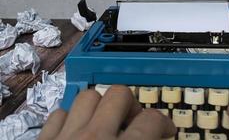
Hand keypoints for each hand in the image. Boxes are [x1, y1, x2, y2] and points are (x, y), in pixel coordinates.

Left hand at [38, 85, 175, 139]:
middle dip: (131, 105)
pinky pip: (59, 114)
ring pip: (87, 97)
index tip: (166, 130)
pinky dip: (71, 119)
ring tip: (106, 121)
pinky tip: (77, 131)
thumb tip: (157, 136)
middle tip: (134, 121)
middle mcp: (93, 138)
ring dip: (101, 106)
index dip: (165, 123)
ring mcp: (64, 137)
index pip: (151, 122)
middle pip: (118, 95)